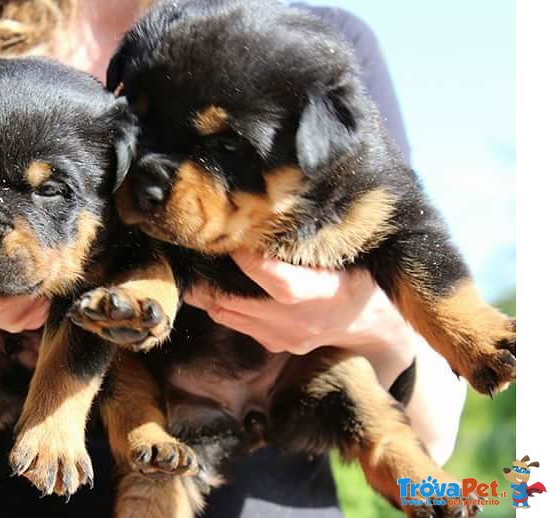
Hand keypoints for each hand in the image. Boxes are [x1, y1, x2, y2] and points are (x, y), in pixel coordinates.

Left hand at [184, 250, 416, 386]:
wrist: (370, 324)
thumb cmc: (357, 276)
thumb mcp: (346, 254)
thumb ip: (309, 243)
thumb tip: (269, 213)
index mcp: (320, 292)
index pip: (276, 280)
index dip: (247, 260)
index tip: (227, 235)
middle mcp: (296, 320)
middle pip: (233, 302)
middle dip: (206, 279)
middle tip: (188, 253)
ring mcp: (281, 337)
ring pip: (226, 314)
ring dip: (207, 293)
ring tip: (194, 267)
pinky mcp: (273, 345)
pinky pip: (235, 323)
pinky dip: (222, 304)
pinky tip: (215, 284)